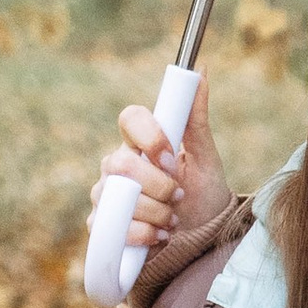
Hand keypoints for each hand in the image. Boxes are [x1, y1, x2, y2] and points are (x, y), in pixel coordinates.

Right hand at [96, 80, 232, 257]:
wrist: (200, 237)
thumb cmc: (201, 193)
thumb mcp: (205, 156)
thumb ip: (196, 117)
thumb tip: (201, 70)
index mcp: (140, 142)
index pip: (130, 117)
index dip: (150, 137)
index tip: (172, 158)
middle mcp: (116, 164)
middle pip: (121, 164)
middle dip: (158, 185)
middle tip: (179, 196)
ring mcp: (105, 194)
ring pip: (118, 198)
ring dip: (156, 213)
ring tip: (173, 220)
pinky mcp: (101, 226)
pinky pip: (115, 228)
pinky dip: (144, 234)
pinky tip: (159, 235)